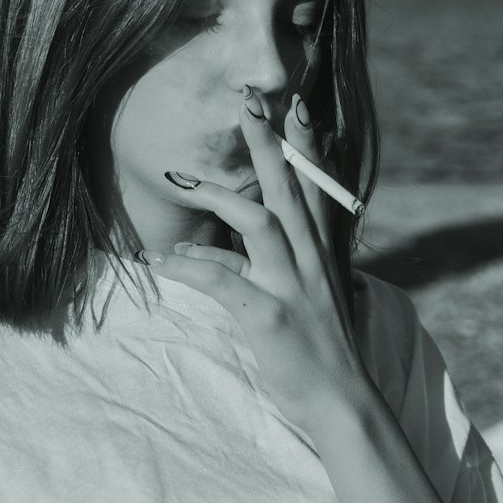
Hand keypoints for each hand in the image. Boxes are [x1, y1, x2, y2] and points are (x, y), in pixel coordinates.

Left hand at [146, 86, 371, 436]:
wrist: (343, 402)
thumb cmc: (323, 341)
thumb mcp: (319, 285)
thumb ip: (297, 250)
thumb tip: (258, 222)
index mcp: (323, 249)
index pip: (318, 183)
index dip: (307, 141)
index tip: (294, 101)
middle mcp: (311, 258)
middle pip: (290, 187)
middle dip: (268, 143)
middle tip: (248, 101)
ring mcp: (291, 285)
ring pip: (259, 222)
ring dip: (220, 195)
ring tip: (183, 178)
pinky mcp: (268, 315)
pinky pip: (222, 280)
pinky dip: (189, 267)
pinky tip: (160, 262)